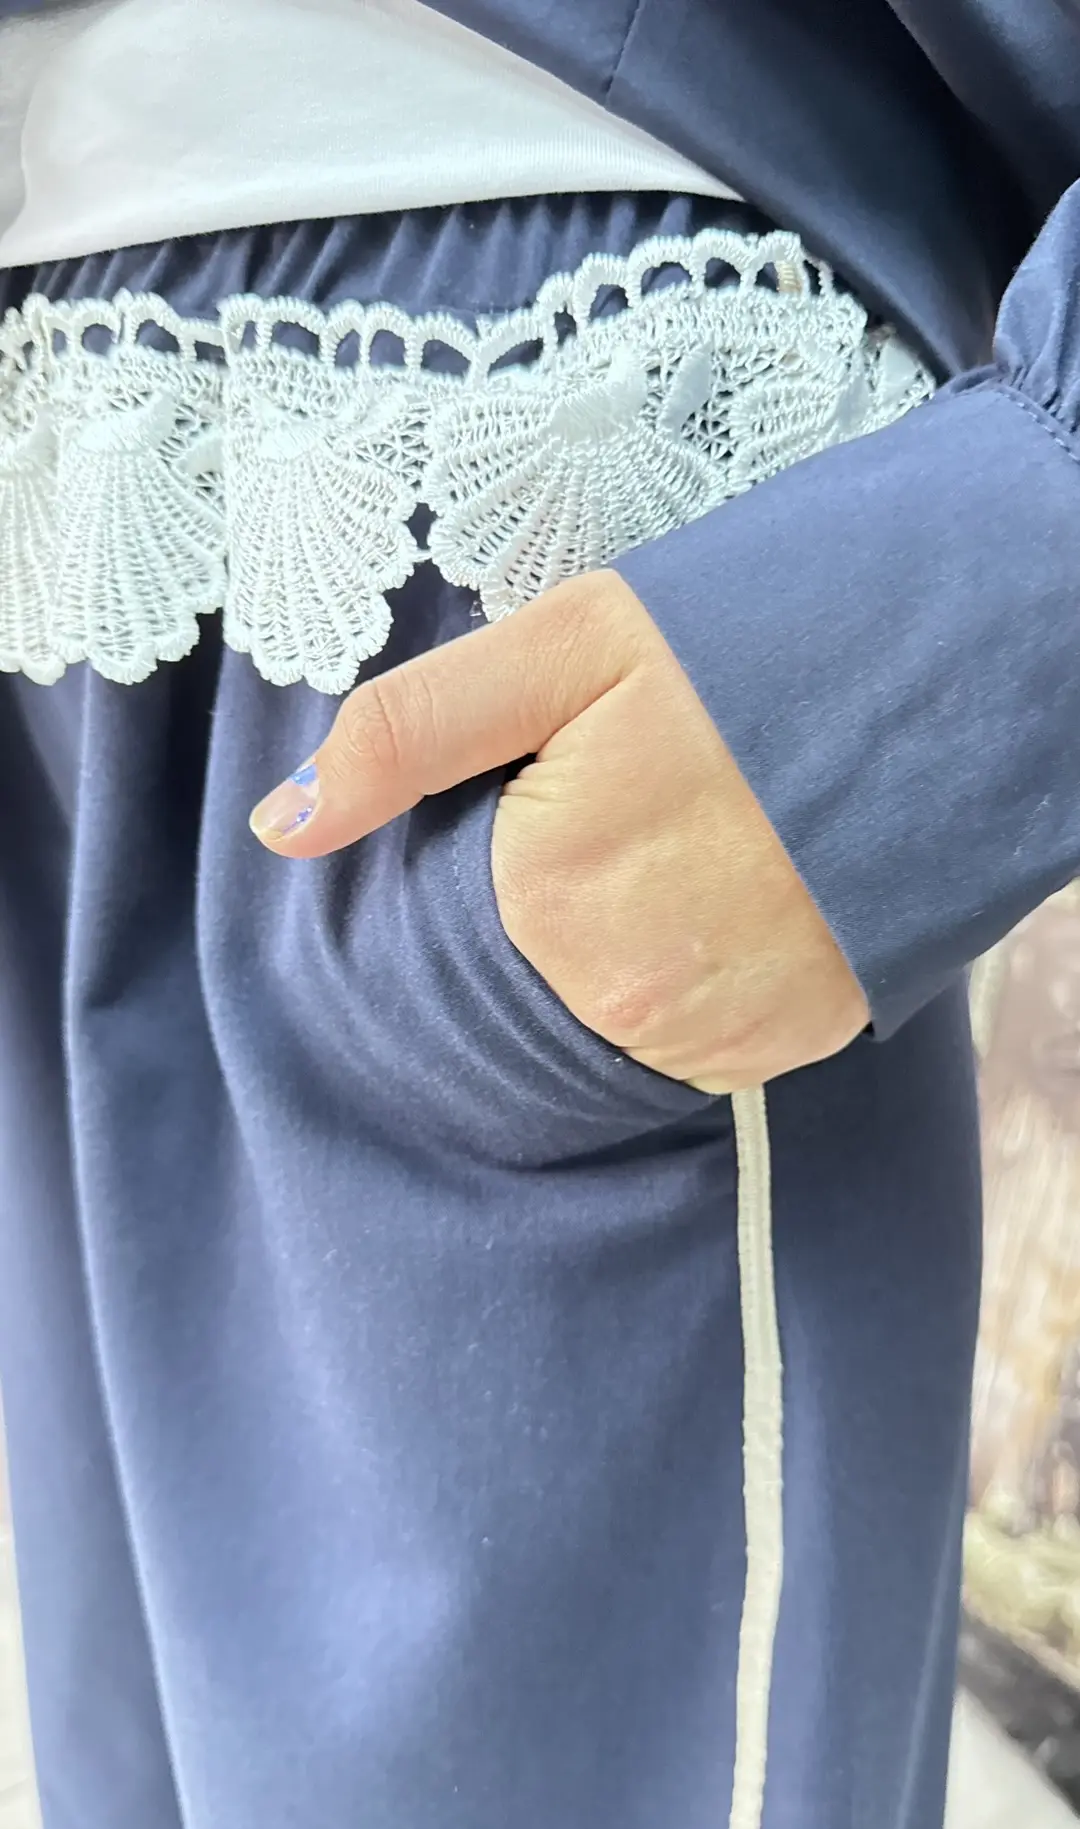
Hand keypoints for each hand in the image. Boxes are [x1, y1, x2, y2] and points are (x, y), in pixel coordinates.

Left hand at [249, 570, 867, 1090]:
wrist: (954, 680)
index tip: (594, 775)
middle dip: (585, 890)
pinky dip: (714, 975)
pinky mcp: (788, 1048)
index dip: (524, 830)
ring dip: (648, 940)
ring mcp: (713, 1036)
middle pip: (544, 964)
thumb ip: (408, 736)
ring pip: (621, 1006)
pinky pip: (703, 1034)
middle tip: (670, 803)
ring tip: (719, 846)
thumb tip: (280, 829)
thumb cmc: (748, 648)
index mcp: (545, 895)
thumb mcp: (564, 646)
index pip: (474, 901)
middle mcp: (622, 997)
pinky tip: (757, 895)